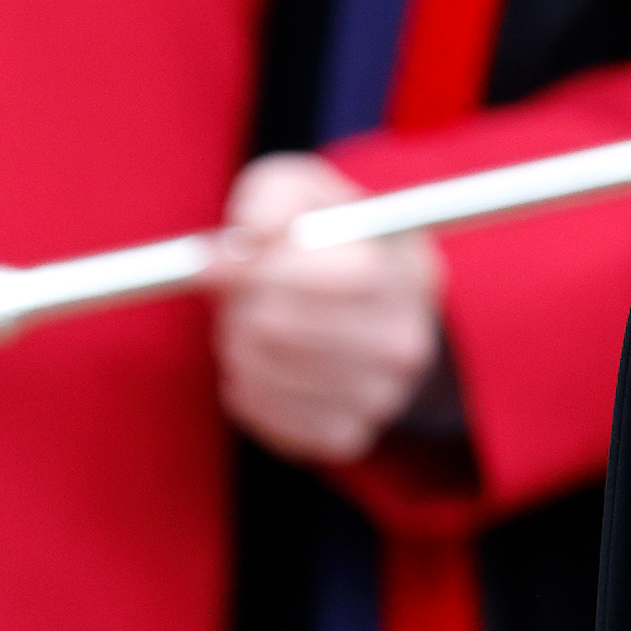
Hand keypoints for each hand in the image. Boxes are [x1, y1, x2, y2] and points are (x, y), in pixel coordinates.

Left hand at [212, 152, 444, 466]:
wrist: (361, 312)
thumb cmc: (324, 239)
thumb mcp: (305, 193)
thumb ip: (272, 199)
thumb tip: (245, 240)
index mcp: (411, 272)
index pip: (346, 274)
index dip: (267, 266)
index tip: (219, 259)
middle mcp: (407, 341)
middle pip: (287, 328)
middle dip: (240, 304)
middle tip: (236, 295)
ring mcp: (381, 397)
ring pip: (264, 372)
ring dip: (236, 343)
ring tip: (251, 323)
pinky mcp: (346, 436)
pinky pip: (265, 414)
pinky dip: (244, 385)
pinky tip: (260, 361)